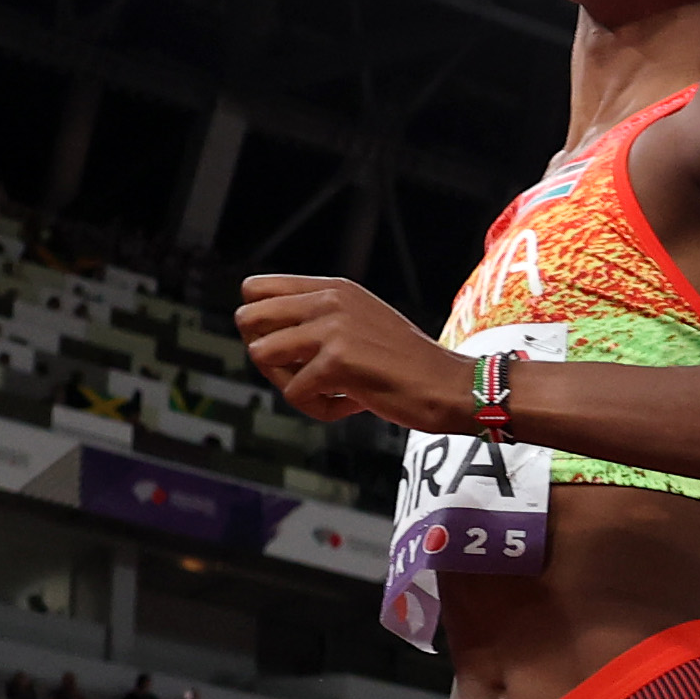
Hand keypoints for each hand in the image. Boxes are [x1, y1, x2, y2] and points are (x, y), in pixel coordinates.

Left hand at [236, 275, 467, 432]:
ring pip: (261, 355)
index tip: (293, 349)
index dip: (262, 325)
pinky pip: (295, 394)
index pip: (255, 288)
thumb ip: (320, 321)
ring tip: (326, 389)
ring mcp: (332, 328)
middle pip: (247, 319)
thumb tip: (265, 340)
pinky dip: (321, 410)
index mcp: (333, 288)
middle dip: (267, 355)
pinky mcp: (337, 361)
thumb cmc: (408, 367)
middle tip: (302, 372)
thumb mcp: (361, 324)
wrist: (452, 387)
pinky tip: (353, 404)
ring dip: (288, 383)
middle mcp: (329, 299)